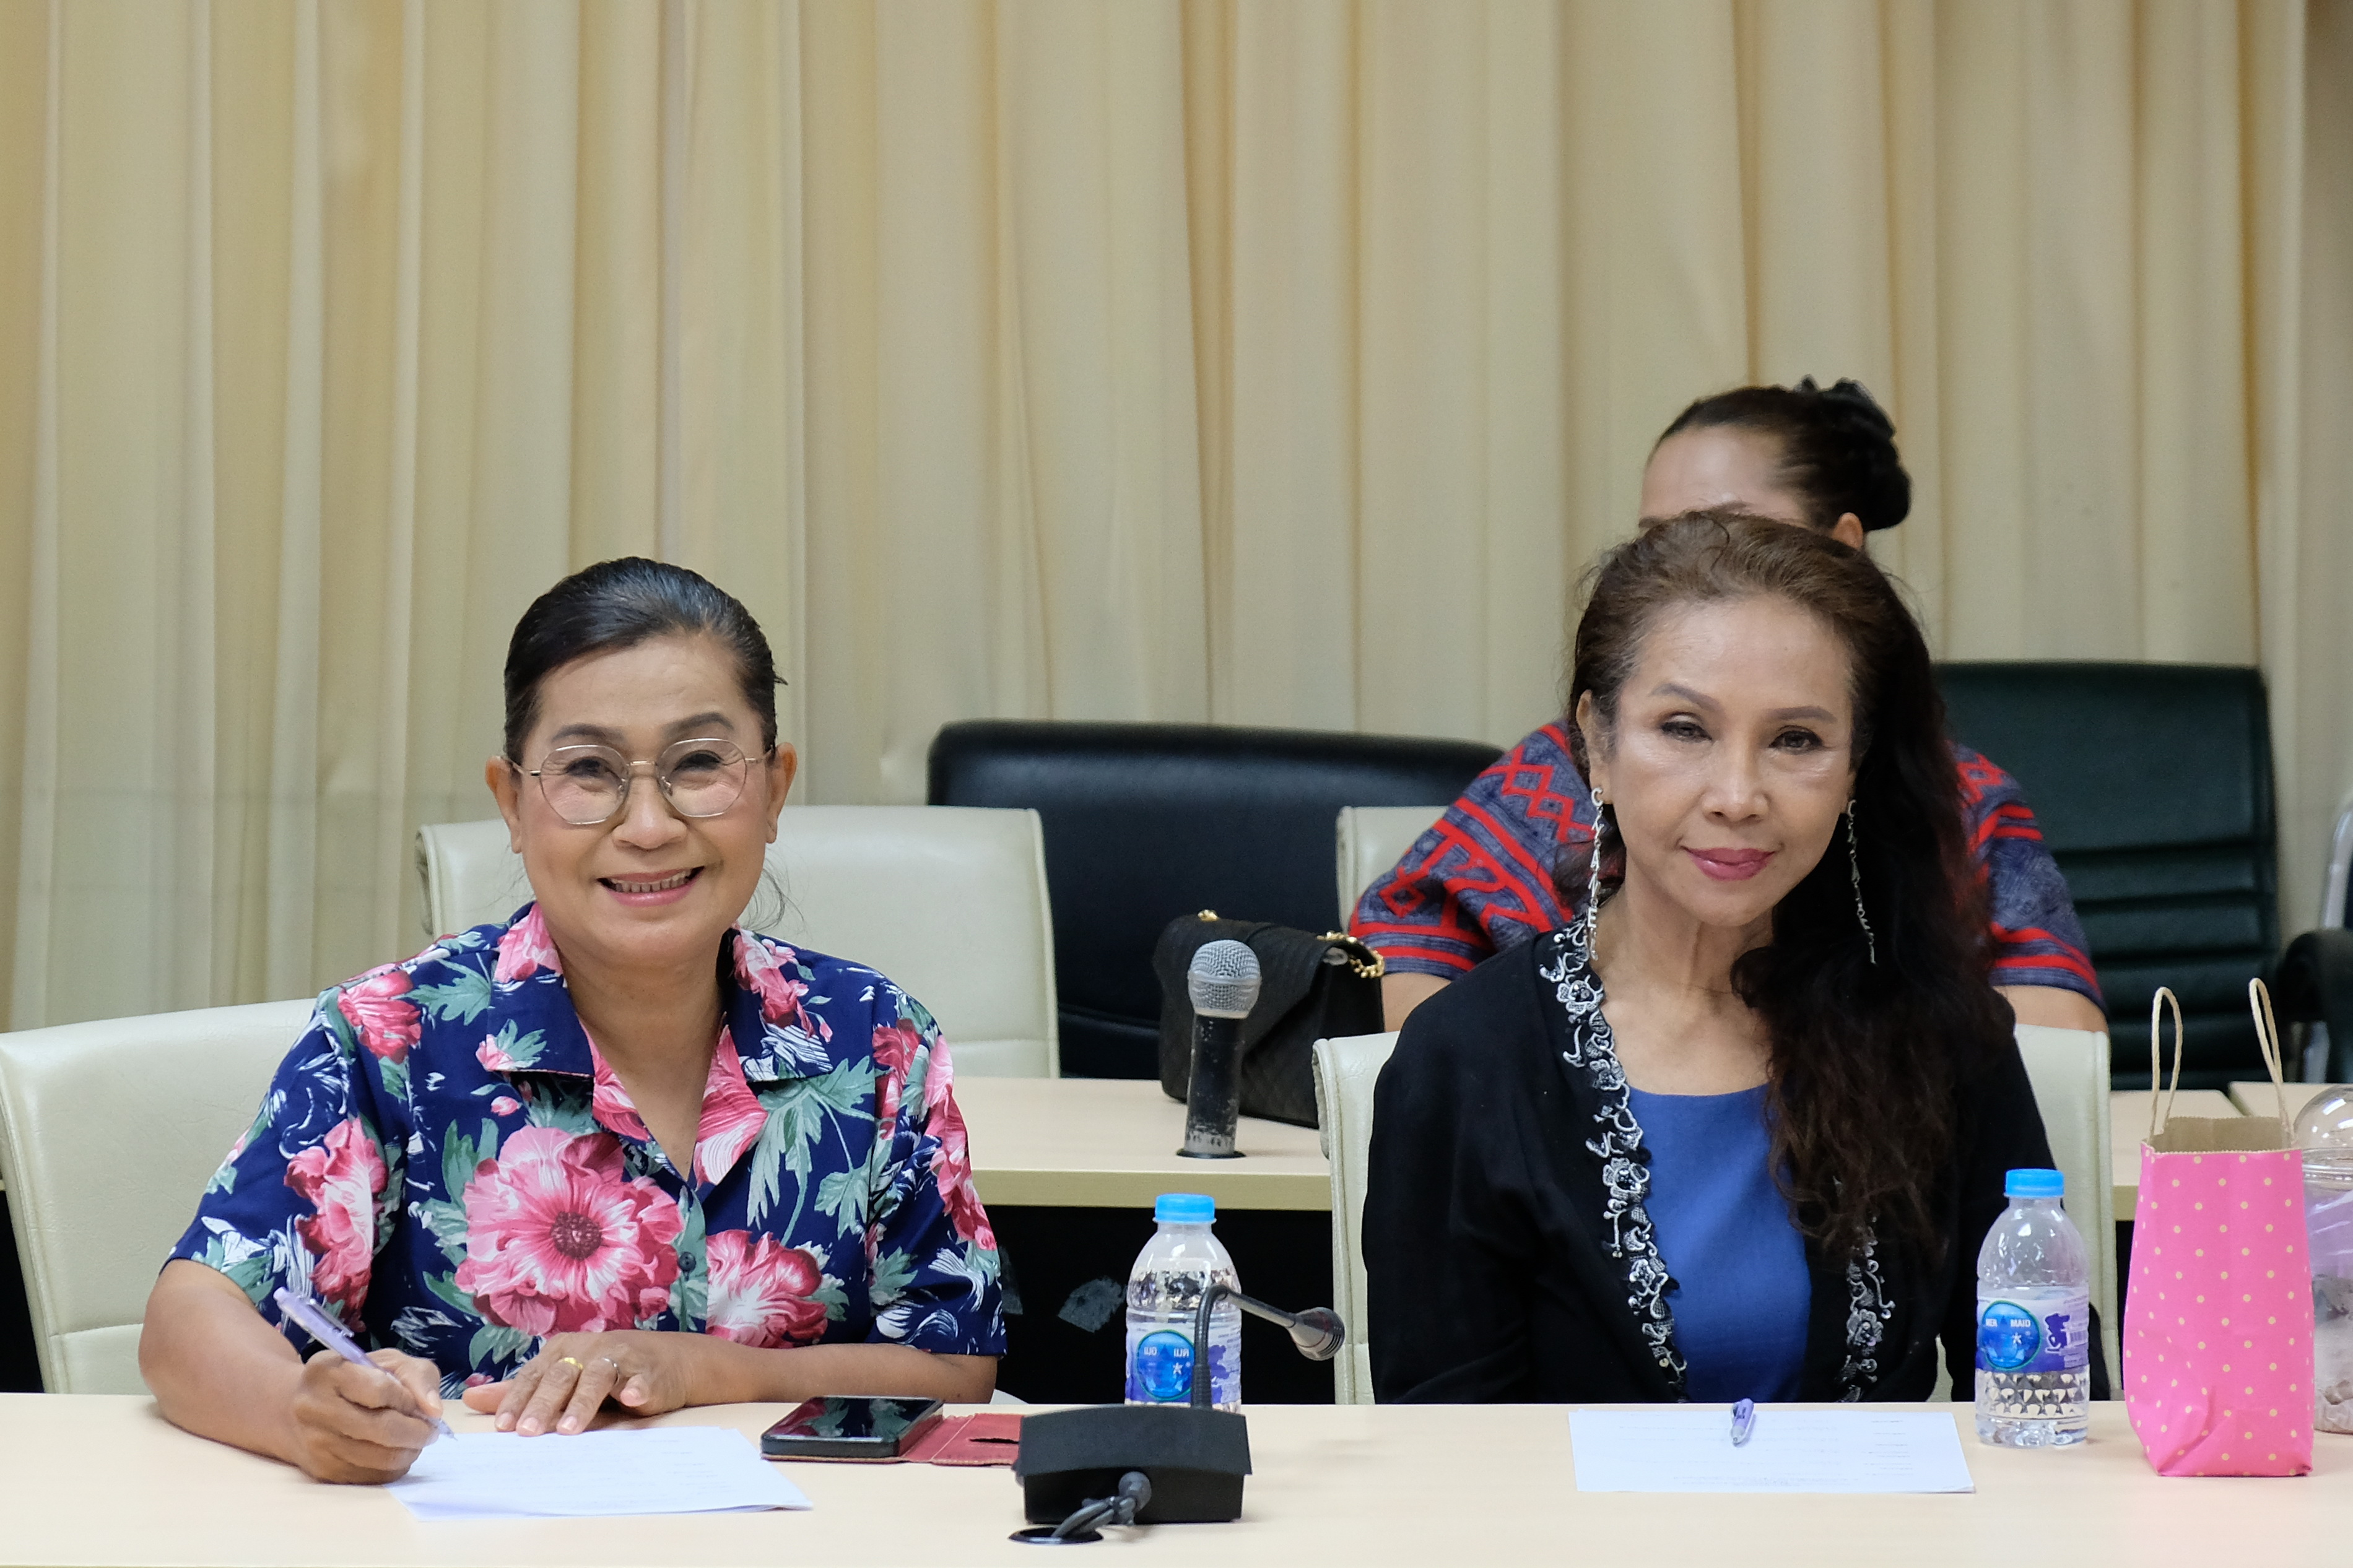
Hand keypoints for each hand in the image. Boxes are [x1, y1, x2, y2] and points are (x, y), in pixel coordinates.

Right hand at [283, 1347, 444, 1483]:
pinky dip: (393, 1468)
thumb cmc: (355, 1379)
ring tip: (415, 1442)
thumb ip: (417, 1376)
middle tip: (430, 1431)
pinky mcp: (321, 1470)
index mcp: (327, 1371)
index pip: (381, 1390)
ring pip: (378, 1458)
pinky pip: (370, 1477)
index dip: (408, 1399)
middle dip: (417, 1432)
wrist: (302, 1409)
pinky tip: (395, 1454)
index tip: (417, 1403)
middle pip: (381, 1429)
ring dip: (409, 1452)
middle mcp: (312, 1407)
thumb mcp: (387, 1363)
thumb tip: (434, 1411)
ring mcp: (315, 1442)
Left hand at [461, 1331, 700, 1434]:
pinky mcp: (649, 1372)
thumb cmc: (606, 1372)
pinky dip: (635, 1388)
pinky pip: (640, 1380)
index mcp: (562, 1351)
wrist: (665, 1361)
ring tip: (569, 1429)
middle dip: (543, 1405)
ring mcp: (620, 1358)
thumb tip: (470, 1399)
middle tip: (527, 1431)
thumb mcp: (561, 1380)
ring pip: (596, 1377)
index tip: (503, 1427)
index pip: (533, 1376)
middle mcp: (587, 1350)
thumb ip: (521, 1392)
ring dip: (582, 1402)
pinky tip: (630, 1398)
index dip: (518, 1400)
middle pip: (560, 1377)